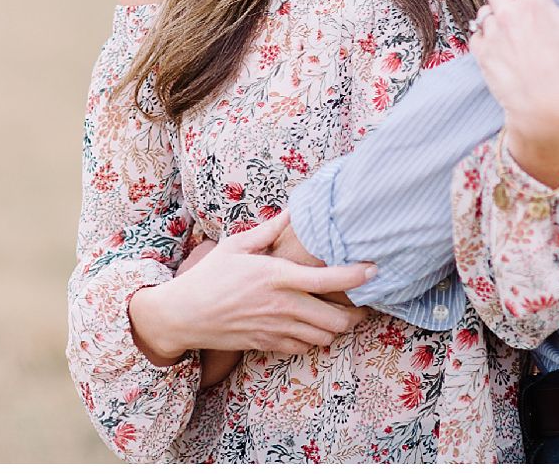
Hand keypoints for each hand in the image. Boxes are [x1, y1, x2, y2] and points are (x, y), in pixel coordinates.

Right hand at [129, 211, 374, 364]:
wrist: (184, 315)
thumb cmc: (209, 276)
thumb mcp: (236, 245)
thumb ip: (269, 230)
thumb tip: (292, 211)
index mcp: (277, 276)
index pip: (329, 279)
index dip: (357, 276)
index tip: (374, 270)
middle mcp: (282, 305)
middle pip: (337, 318)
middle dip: (356, 311)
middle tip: (362, 299)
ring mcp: (276, 329)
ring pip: (325, 336)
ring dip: (337, 326)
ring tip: (340, 311)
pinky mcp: (268, 344)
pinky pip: (304, 348)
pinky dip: (314, 338)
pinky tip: (311, 324)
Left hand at [469, 0, 558, 186]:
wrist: (545, 112)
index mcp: (534, 4)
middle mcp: (508, 14)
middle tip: (527, 15)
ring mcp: (491, 34)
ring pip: (485, 10)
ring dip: (497, 17)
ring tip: (516, 35)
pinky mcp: (480, 54)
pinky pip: (476, 34)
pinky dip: (486, 39)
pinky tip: (504, 51)